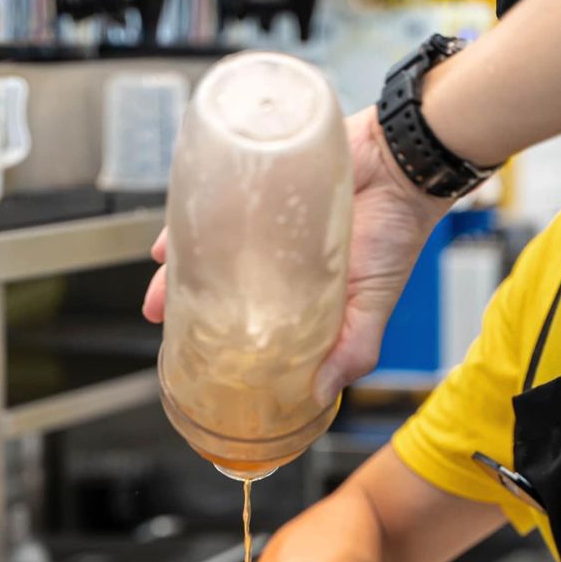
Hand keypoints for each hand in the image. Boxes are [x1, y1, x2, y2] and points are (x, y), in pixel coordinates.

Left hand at [142, 106, 447, 403]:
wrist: (405, 165)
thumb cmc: (396, 235)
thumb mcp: (375, 306)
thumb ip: (352, 351)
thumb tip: (317, 395)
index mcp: (298, 292)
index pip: (248, 318)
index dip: (219, 335)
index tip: (194, 353)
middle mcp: (274, 257)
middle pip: (217, 280)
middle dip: (182, 300)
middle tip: (159, 316)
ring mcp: (261, 219)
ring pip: (208, 241)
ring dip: (176, 263)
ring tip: (156, 280)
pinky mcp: (257, 180)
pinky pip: (213, 197)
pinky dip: (187, 217)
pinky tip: (168, 238)